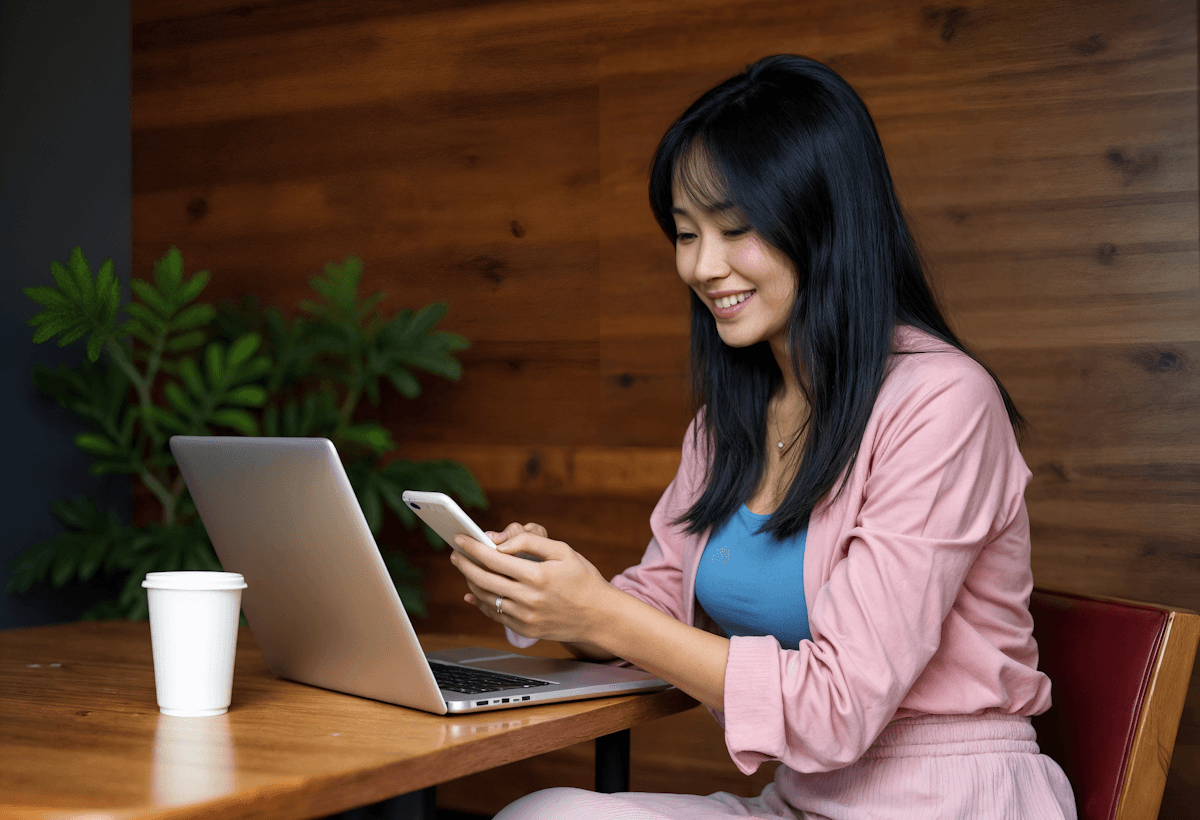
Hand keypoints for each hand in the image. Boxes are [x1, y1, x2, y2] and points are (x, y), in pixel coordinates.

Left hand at [448, 522, 613, 643]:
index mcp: (537, 575)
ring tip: (467, 569)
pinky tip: (474, 592)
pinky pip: (494, 614)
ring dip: (471, 581)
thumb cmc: (582, 578)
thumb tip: (499, 543)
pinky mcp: (525, 629)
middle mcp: (528, 598)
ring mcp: (525, 617)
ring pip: (485, 597)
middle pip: (482, 579)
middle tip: (456, 553)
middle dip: (464, 564)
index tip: (459, 538)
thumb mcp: (562, 550)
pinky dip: (481, 601)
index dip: (472, 547)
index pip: (493, 558)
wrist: (600, 615)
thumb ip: (529, 542)